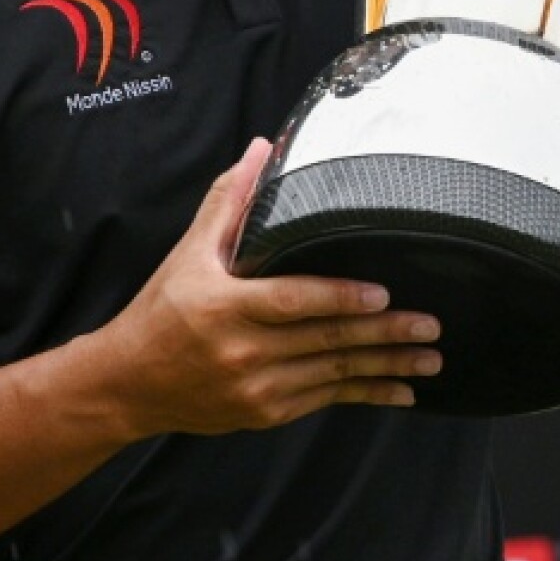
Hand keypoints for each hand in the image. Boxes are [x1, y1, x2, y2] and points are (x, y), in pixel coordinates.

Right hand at [100, 139, 441, 435]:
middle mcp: (243, 352)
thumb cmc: (163, 307)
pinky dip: (365, 395)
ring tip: (430, 359)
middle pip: (325, 341)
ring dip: (386, 368)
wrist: (130, 382)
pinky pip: (324, 401)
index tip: (382, 294)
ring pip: (333, 376)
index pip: (292, 301)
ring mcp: (256, 388)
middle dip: (384, 335)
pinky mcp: (265, 413)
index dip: (339, 298)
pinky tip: (399, 391)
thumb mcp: (190, 249)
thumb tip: (263, 148)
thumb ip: (230, 199)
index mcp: (224, 306)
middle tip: (430, 325)